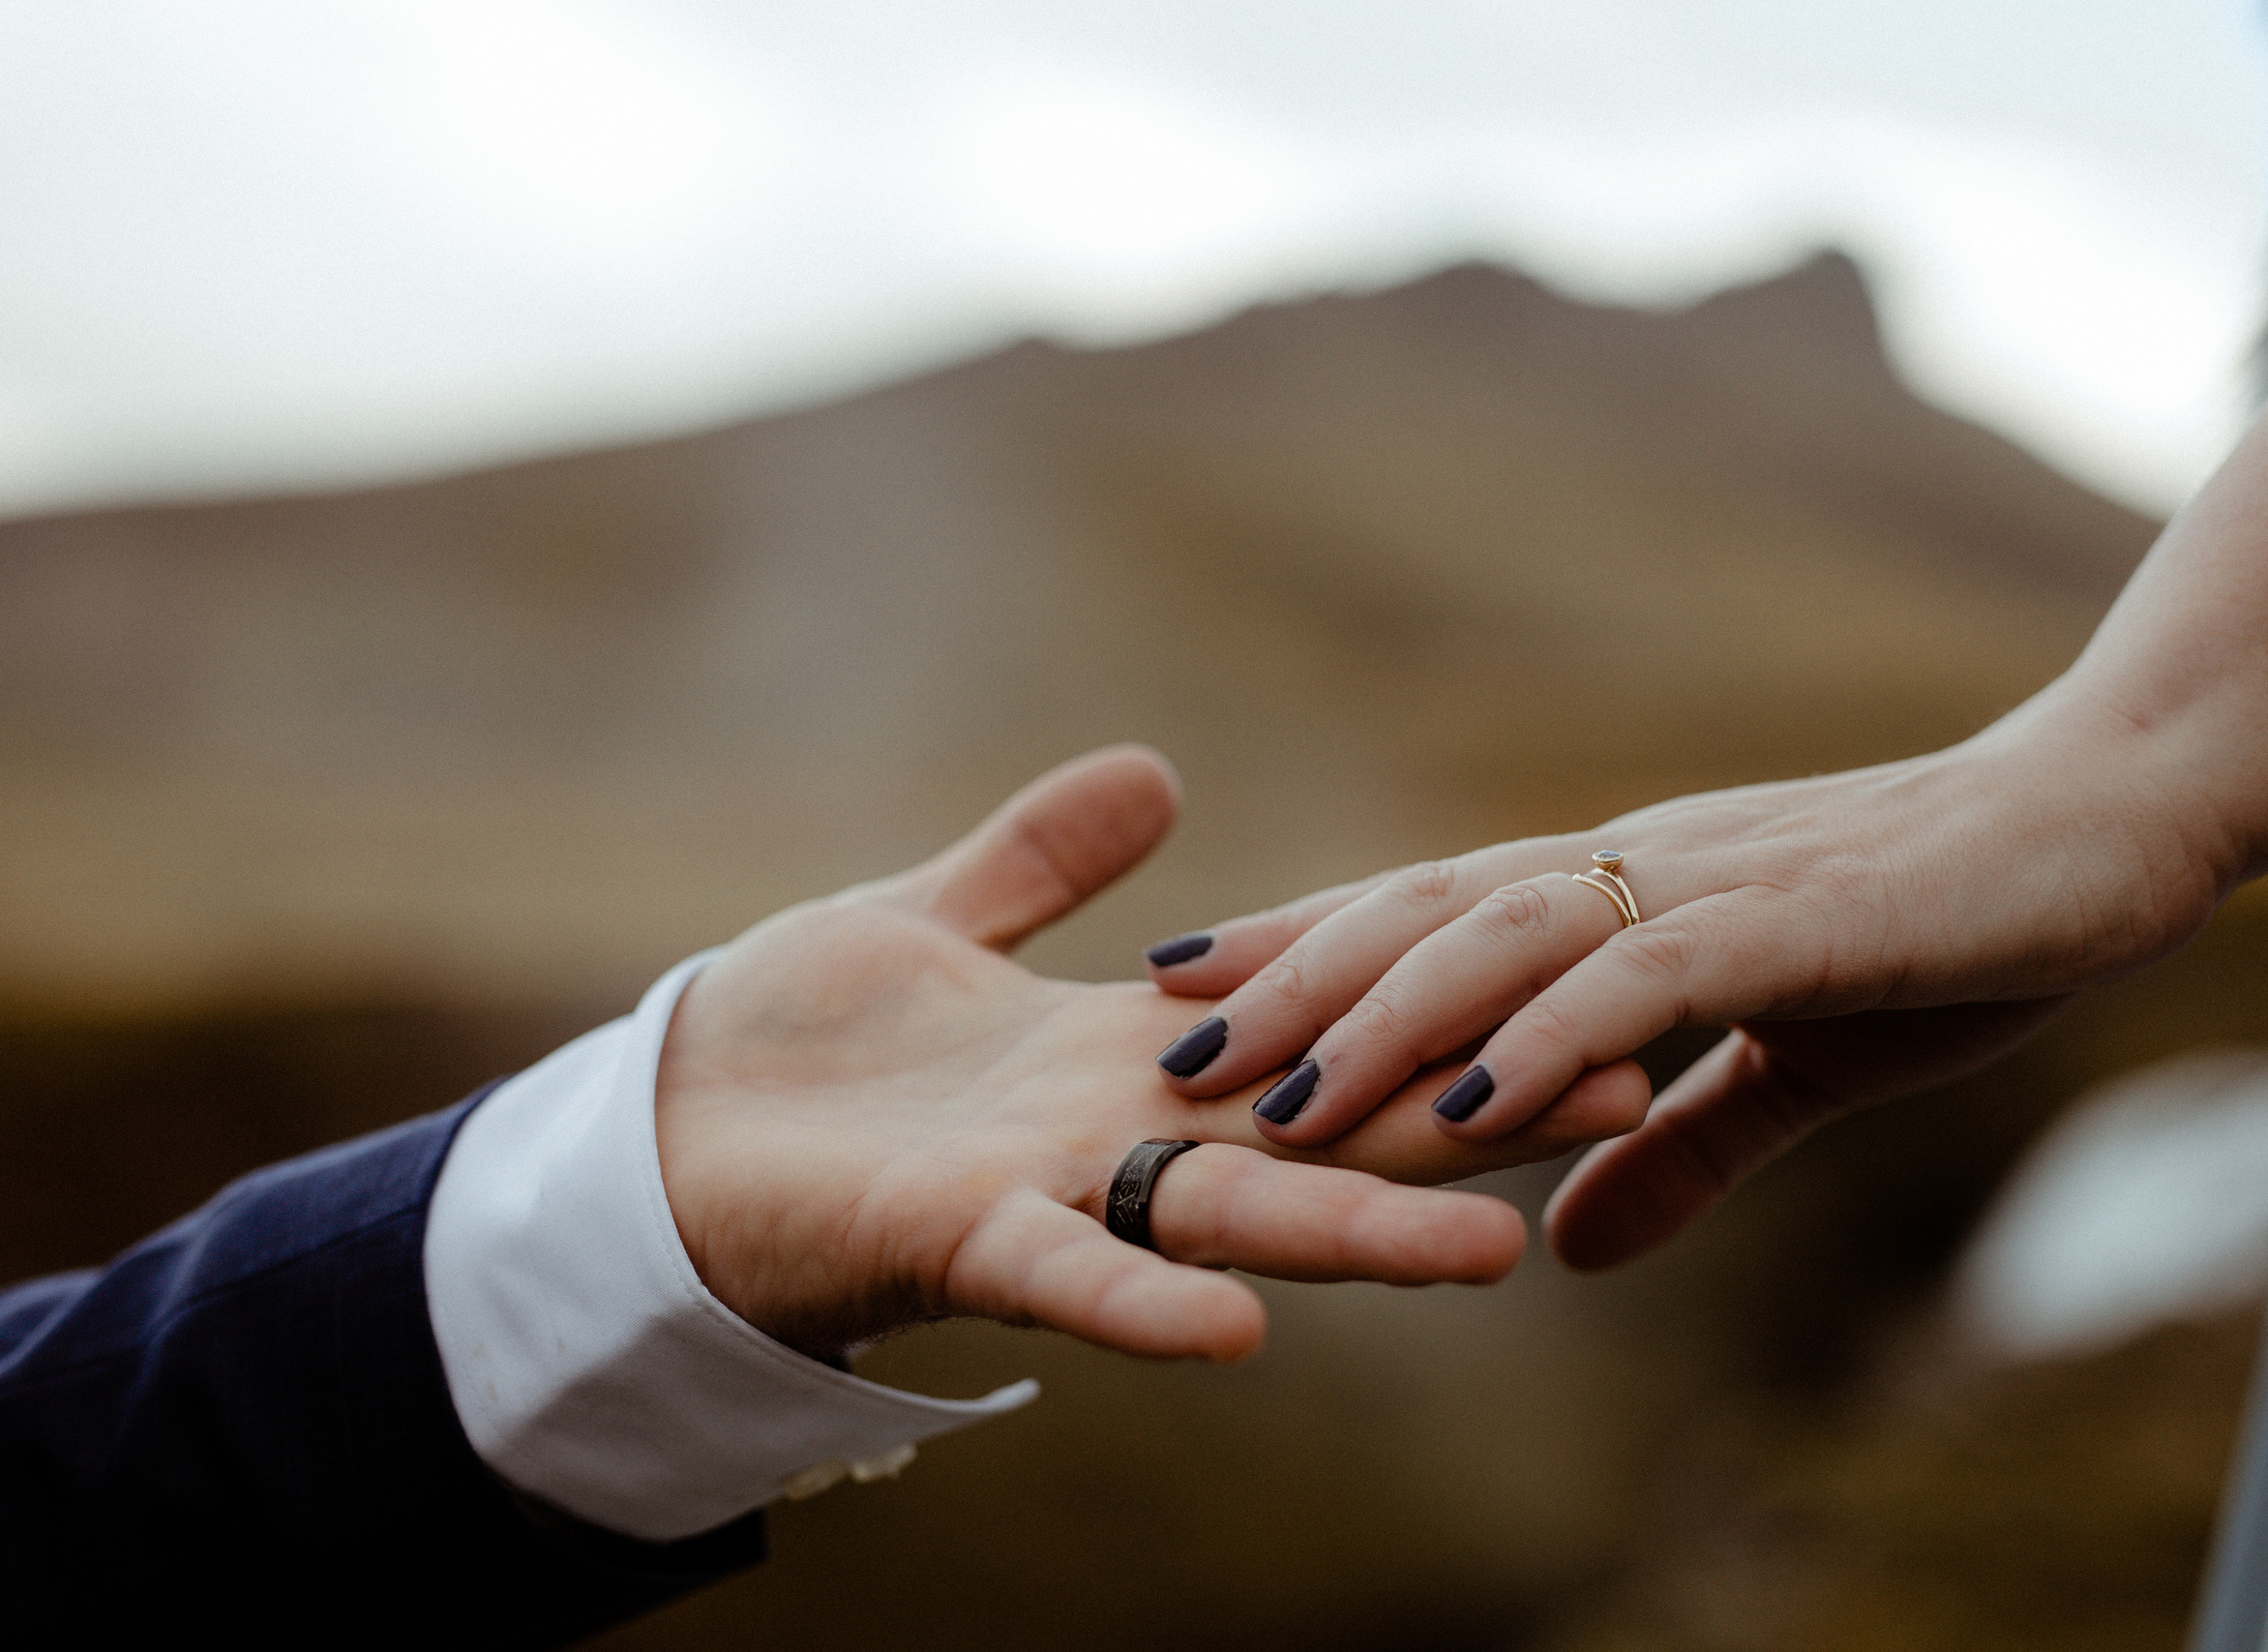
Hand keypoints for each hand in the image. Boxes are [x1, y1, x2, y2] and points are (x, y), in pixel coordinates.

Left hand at [652, 746, 1641, 1363]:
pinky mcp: (952, 1240)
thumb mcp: (929, 925)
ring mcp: (1043, 1195)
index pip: (1314, 1023)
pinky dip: (1140, 1293)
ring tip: (1494, 1253)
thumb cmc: (783, 1046)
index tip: (1570, 978)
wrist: (641, 1140)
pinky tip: (1236, 1324)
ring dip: (1352, 1233)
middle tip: (1627, 1098)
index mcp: (1120, 1062)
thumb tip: (1154, 778)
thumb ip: (1040, 862)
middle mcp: (1112, 1138)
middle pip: (1319, 1122)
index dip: (1434, 1004)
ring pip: (1225, 1214)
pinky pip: (1060, 1273)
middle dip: (1459, 1117)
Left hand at [1142, 700, 2226, 1268]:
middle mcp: (1640, 872)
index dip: (1306, 946)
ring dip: (1387, 1014)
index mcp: (1628, 894)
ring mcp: (1712, 886)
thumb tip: (1564, 1249)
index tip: (1185, 992)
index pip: (1432, 913)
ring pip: (1508, 937)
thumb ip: (1674, 1146)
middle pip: (1429, 914)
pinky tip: (1473, 1100)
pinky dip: (1553, 1035)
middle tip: (1168, 1050)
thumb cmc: (1948, 930)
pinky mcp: (1800, 922)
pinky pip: (1646, 977)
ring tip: (1279, 1095)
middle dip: (1295, 982)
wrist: (2106, 826)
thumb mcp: (1791, 1065)